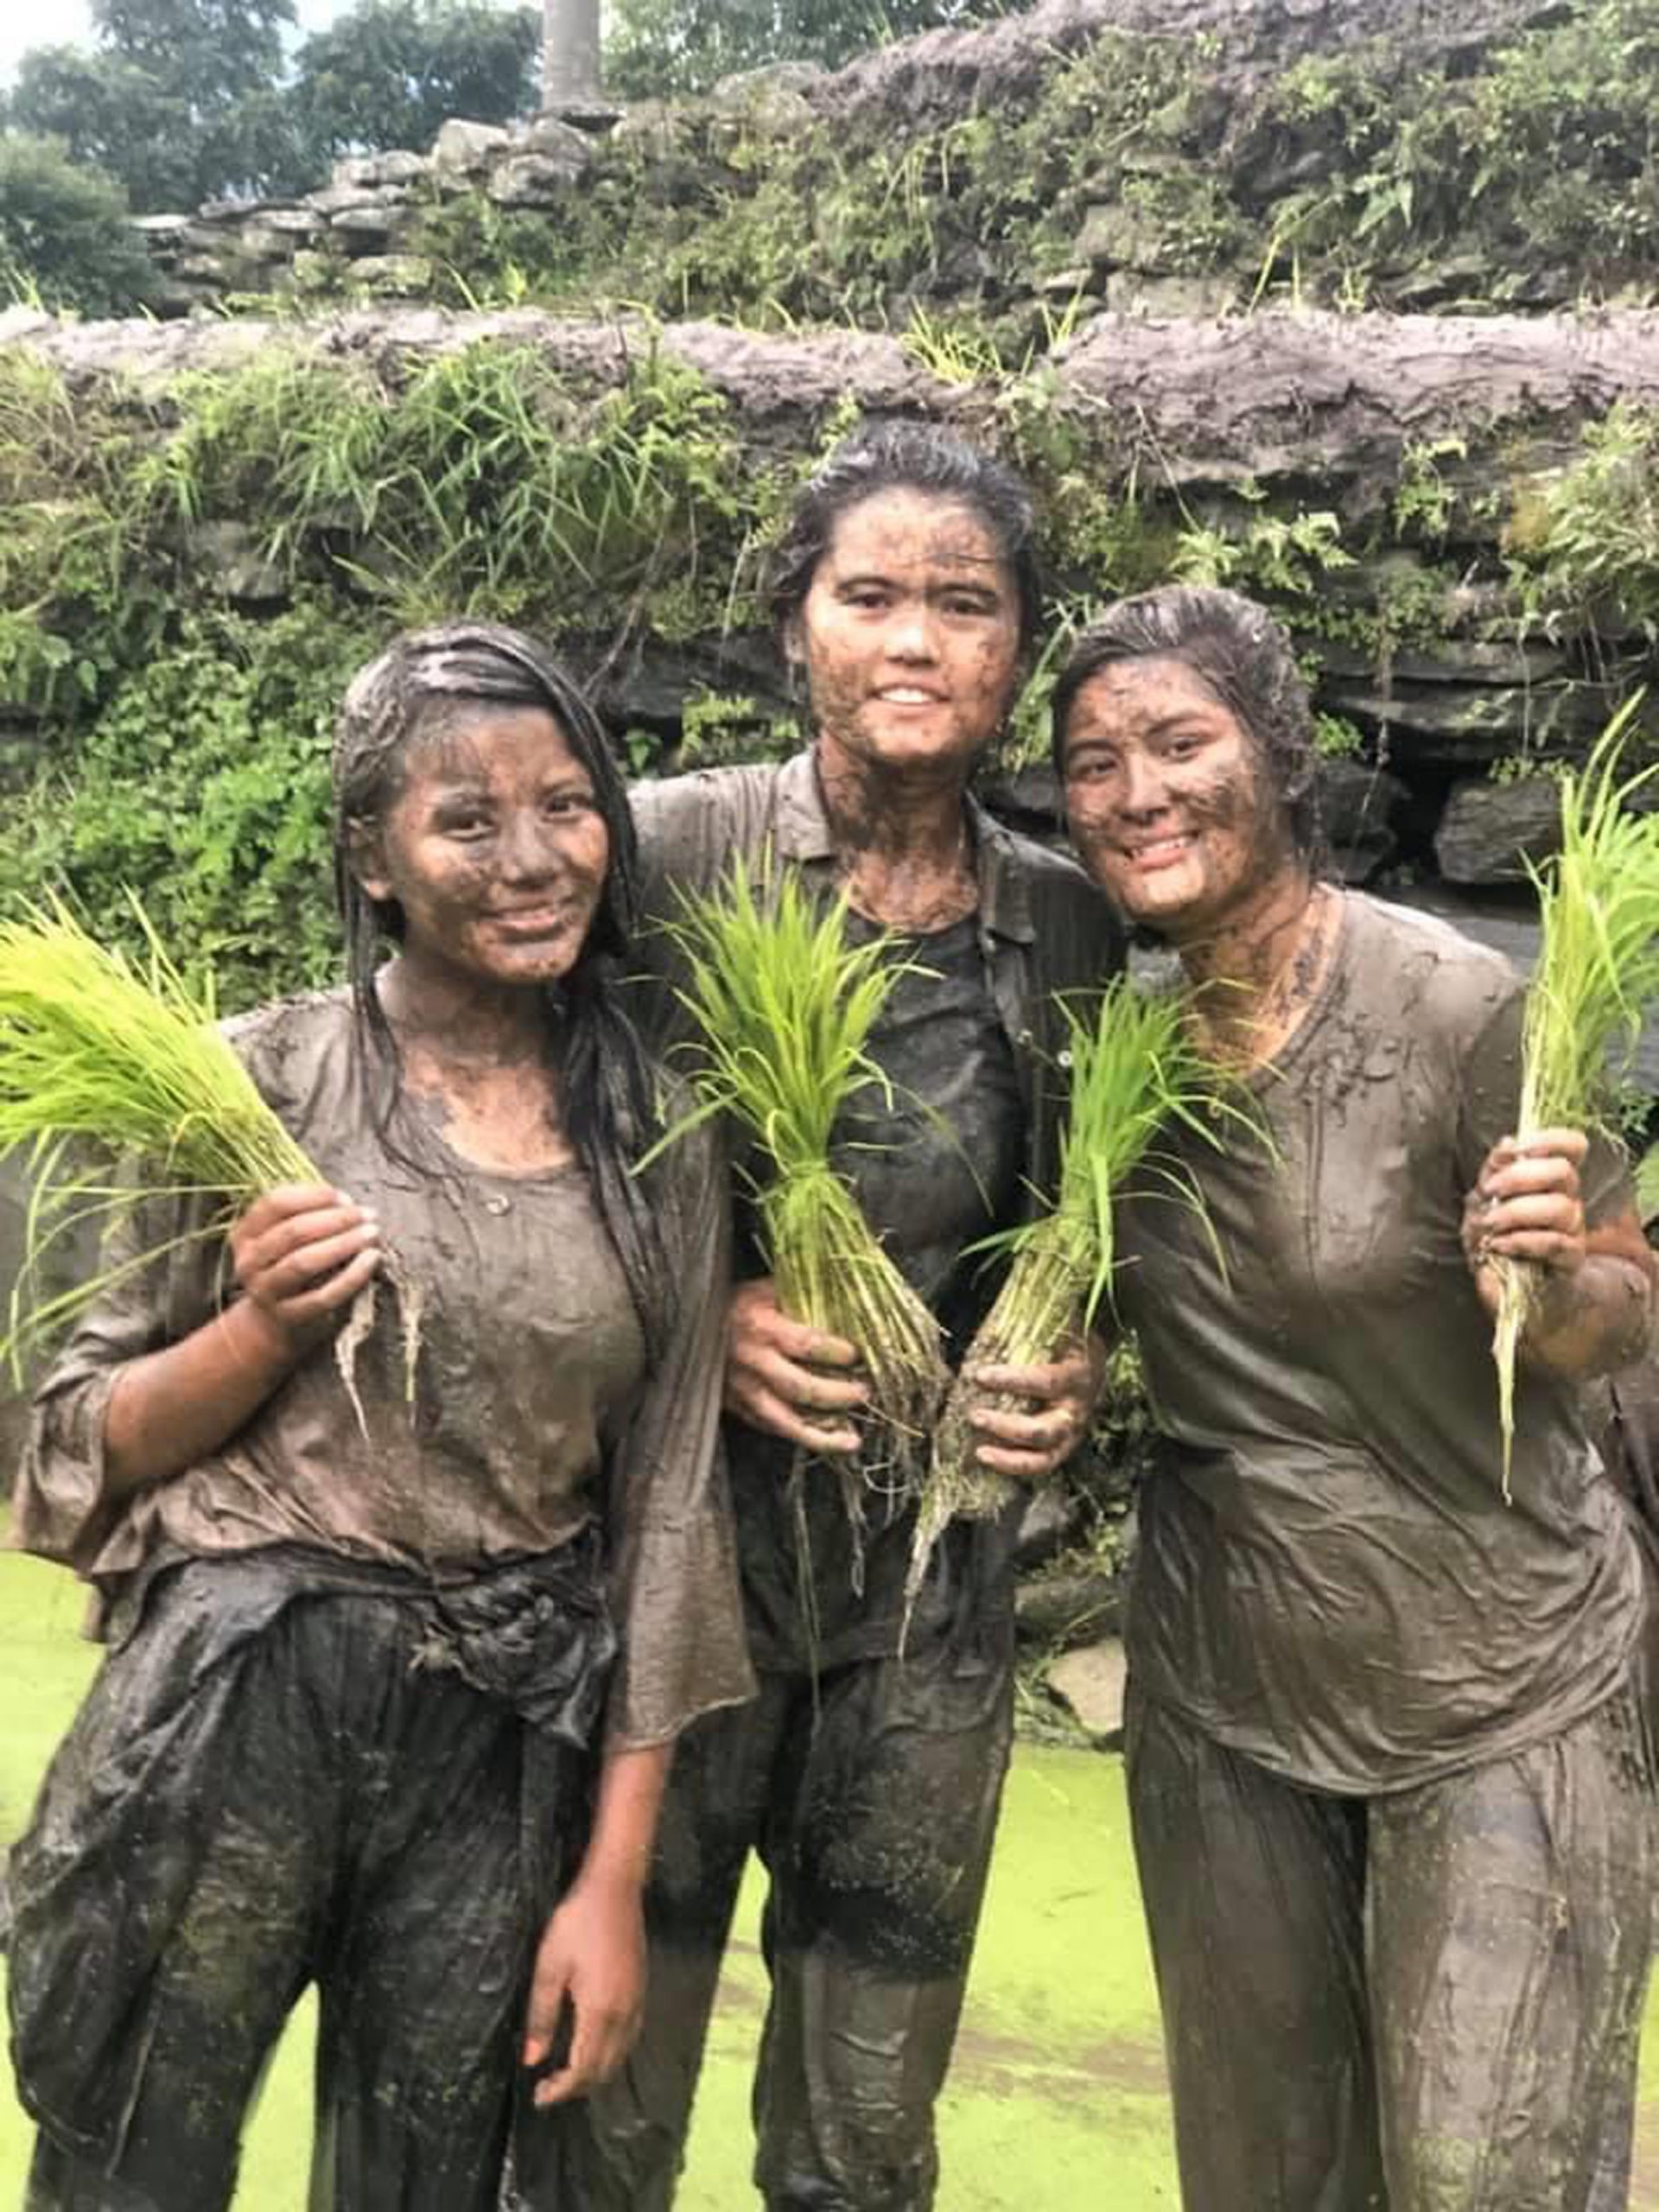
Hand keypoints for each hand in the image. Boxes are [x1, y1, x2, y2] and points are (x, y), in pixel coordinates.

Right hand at [229, 1183, 381, 1361]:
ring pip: (303, 1262)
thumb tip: (349, 1205)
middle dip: (336, 1219)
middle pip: (292, 1232)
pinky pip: (323, 1295)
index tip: (345, 1198)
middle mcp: (249, 1262)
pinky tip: (372, 1259)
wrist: (271, 1322)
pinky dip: (352, 1275)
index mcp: (245, 1233)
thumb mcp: (284, 1239)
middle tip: (368, 1214)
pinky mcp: (289, 1316)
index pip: (275, 1203)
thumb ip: (307, 1216)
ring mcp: (266, 1291)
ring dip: (343, 1243)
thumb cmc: (287, 1266)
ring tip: (372, 1233)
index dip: (313, 1196)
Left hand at [523, 1873, 646, 2107]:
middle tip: (548, 2088)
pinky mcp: (641, 1991)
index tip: (539, 2097)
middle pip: (604, 2070)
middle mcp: (624, 2015)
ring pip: (620, 2057)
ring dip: (594, 2073)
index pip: (582, 2070)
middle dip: (577, 2088)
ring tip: (567, 2073)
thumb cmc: (576, 1923)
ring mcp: (637, 2003)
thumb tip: (533, 2060)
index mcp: (599, 2012)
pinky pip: (629, 2039)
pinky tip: (592, 2046)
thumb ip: (541, 2015)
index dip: (561, 2090)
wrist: (615, 1889)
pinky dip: (610, 2055)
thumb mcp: (549, 1967)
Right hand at [723, 1277, 864, 1454]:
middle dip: (838, 1394)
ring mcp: (742, 1390)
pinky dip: (803, 1437)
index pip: (806, 1344)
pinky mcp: (738, 1408)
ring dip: (823, 1434)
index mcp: (760, 1326)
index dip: (836, 1353)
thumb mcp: (767, 1290)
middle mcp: (751, 1362)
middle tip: (864, 1391)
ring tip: (852, 1439)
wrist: (694, 1326)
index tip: (858, 1355)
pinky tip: (829, 1440)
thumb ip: (803, 1295)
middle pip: (801, 1387)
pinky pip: (774, 1429)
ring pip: (786, 1421)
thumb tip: (851, 1298)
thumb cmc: (738, 1304)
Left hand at [965, 1334, 1109, 1480]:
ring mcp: (1072, 1434)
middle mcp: (1078, 1410)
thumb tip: (996, 1320)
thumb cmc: (1065, 1342)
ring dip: (1008, 1456)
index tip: (979, 1375)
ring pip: (1043, 1457)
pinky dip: (1013, 1465)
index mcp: (1079, 1376)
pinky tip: (986, 1457)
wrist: (1092, 1364)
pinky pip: (1040, 1465)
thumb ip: (1032, 1326)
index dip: (1012, 1381)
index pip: (1046, 1382)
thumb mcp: (1059, 1327)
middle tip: (974, 1416)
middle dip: (1006, 1426)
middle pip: (1043, 1429)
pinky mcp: (1063, 1448)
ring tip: (978, 1451)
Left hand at [1462, 1130, 1588, 1316]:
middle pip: (1563, 1172)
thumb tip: (1508, 1143)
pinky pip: (1556, 1242)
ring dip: (1516, 1213)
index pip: (1572, 1146)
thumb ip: (1494, 1172)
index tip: (1516, 1151)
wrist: (1513, 1294)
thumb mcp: (1484, 1203)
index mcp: (1549, 1180)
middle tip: (1489, 1192)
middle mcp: (1567, 1200)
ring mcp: (1573, 1230)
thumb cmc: (1497, 1241)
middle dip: (1519, 1178)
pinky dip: (1522, 1241)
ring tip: (1490, 1225)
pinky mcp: (1570, 1260)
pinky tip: (1498, 1246)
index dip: (1548, 1141)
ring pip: (1561, 1208)